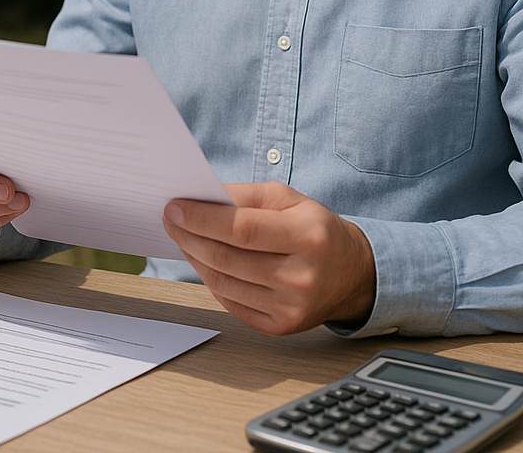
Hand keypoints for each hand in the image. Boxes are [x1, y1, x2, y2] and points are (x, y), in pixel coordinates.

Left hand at [162, 182, 374, 334]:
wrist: (352, 274)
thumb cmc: (315, 229)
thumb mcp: (288, 198)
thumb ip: (244, 195)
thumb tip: (200, 199)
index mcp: (307, 236)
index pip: (241, 229)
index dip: (201, 219)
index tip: (174, 207)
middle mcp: (301, 277)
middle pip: (227, 258)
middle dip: (189, 236)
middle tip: (170, 219)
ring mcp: (290, 308)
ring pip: (223, 281)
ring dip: (194, 257)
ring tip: (183, 237)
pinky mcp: (280, 327)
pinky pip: (230, 302)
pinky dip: (210, 279)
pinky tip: (204, 261)